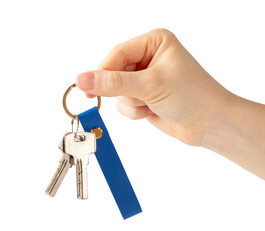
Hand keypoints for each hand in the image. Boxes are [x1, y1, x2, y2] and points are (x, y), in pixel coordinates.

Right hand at [76, 29, 232, 146]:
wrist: (211, 124)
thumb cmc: (194, 96)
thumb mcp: (150, 85)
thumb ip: (113, 83)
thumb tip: (83, 79)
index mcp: (154, 42)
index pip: (117, 53)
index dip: (102, 71)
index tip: (87, 87)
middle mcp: (148, 57)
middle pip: (114, 73)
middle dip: (124, 90)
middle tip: (137, 97)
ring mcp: (145, 78)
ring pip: (117, 91)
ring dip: (132, 103)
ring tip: (151, 104)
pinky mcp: (144, 96)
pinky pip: (124, 104)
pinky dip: (135, 111)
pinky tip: (151, 110)